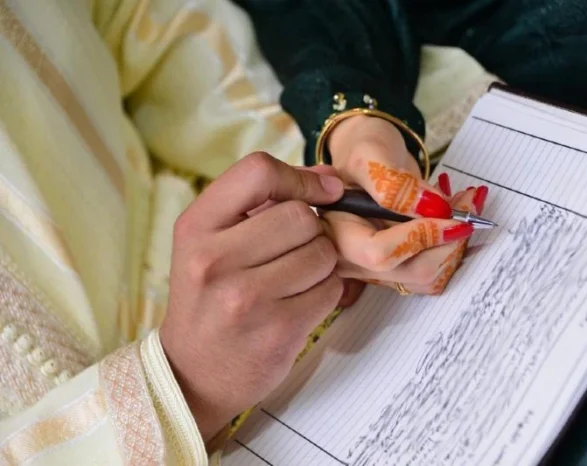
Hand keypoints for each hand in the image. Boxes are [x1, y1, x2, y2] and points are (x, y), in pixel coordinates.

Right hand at [160, 153, 344, 441]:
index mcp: (195, 227)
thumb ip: (260, 204)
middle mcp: (214, 260)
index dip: (300, 178)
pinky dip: (326, 292)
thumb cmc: (209, 298)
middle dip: (312, 230)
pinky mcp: (278, 330)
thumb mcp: (210, 242)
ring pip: (322, 253)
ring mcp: (246, 298)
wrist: (193, 371)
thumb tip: (328, 180)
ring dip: (322, 262)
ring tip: (297, 277)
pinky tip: (301, 301)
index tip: (322, 193)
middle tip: (298, 249)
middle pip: (301, 216)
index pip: (258, 171)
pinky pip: (330, 289)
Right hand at [324, 115, 487, 294]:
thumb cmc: (362, 150)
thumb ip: (396, 184)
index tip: (451, 213)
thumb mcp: (371, 155)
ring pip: (429, 276)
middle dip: (450, 241)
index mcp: (338, 235)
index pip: (379, 254)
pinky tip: (457, 212)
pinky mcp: (402, 265)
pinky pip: (435, 271)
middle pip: (411, 272)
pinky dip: (456, 245)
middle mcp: (356, 260)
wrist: (368, 156)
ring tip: (465, 201)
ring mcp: (380, 268)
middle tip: (469, 202)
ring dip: (459, 243)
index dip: (420, 237)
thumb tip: (435, 209)